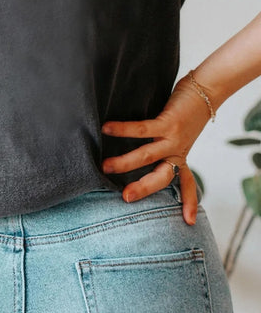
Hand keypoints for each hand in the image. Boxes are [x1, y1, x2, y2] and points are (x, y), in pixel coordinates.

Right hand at [101, 74, 212, 225]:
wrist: (208, 89)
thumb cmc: (189, 107)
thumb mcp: (179, 131)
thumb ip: (162, 141)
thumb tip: (136, 147)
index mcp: (181, 155)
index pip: (186, 183)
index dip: (189, 202)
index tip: (189, 222)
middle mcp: (178, 151)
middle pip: (162, 177)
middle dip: (144, 189)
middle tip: (125, 198)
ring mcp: (174, 138)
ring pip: (148, 156)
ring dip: (126, 163)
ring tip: (105, 167)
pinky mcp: (169, 122)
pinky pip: (142, 129)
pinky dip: (123, 129)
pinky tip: (106, 128)